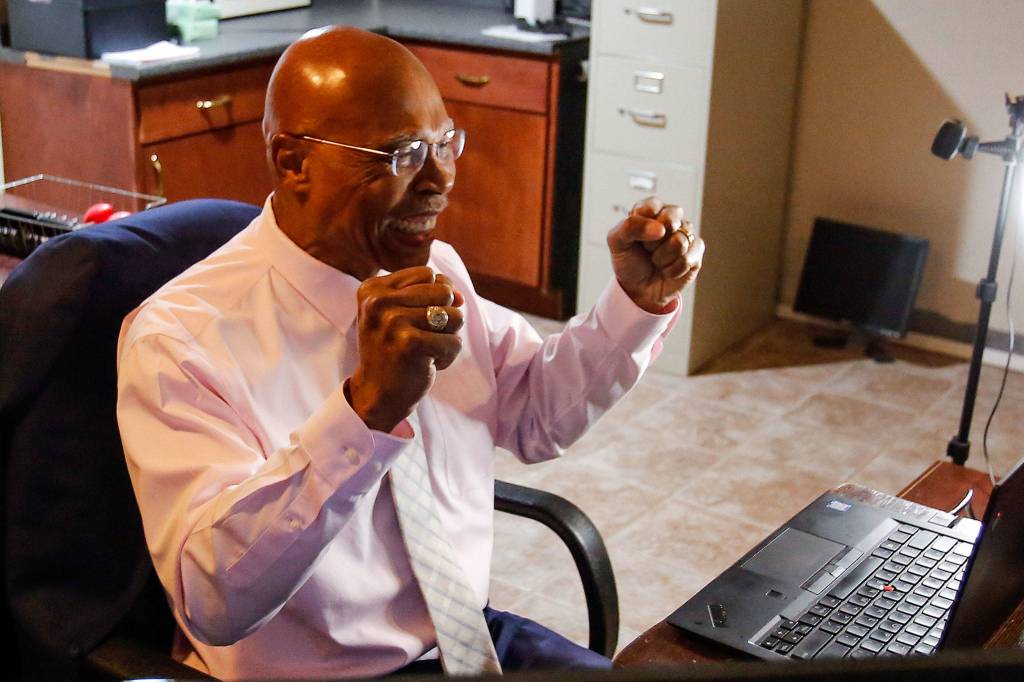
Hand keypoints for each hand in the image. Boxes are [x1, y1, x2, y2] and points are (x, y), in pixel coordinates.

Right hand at [346, 267, 463, 431]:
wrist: (378, 395)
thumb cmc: (394, 350)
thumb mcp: (403, 313)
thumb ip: (432, 294)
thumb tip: (460, 296)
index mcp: (372, 289)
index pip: (429, 274)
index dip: (432, 298)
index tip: (411, 321)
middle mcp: (378, 301)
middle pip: (445, 291)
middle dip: (444, 318)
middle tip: (420, 338)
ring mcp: (392, 321)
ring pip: (455, 316)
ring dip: (447, 338)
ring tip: (424, 351)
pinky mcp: (409, 344)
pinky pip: (455, 342)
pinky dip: (448, 357)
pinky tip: (426, 364)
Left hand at [607, 196, 704, 313]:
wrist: (639, 290)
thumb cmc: (629, 262)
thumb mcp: (616, 242)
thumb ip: (630, 227)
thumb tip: (661, 229)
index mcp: (651, 209)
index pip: (652, 206)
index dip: (643, 224)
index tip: (634, 237)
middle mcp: (671, 218)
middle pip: (671, 219)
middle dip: (653, 242)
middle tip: (646, 249)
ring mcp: (685, 233)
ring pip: (679, 242)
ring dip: (662, 258)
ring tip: (656, 261)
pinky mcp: (696, 250)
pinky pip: (688, 258)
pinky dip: (673, 270)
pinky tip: (667, 270)